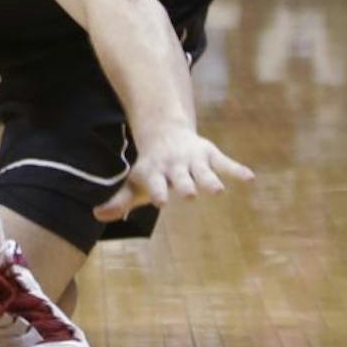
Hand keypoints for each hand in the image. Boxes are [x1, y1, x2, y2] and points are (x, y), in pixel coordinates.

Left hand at [93, 128, 253, 221]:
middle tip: (189, 194)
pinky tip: (249, 178)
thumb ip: (119, 201)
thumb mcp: (134, 183)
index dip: (157, 192)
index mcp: (155, 173)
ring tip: (217, 190)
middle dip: (185, 185)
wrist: (164, 132)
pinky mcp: (210, 155)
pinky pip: (225, 163)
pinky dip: (236, 170)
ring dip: (209, 180)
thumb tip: (97, 215)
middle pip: (181, 178)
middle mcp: (175, 166)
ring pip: (204, 171)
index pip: (155, 185)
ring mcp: (193, 160)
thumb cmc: (149, 168)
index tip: (160, 202)